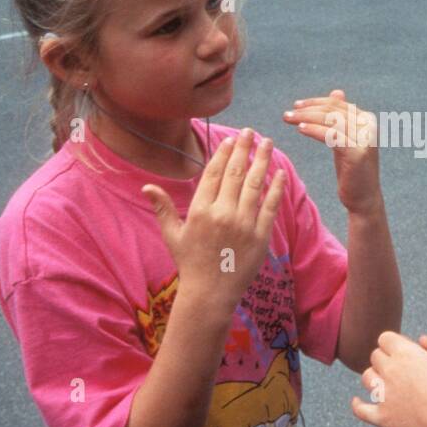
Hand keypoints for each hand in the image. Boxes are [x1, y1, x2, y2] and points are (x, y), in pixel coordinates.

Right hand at [141, 129, 286, 312]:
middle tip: (251, 132)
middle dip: (244, 149)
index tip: (231, 140)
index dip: (223, 154)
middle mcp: (222, 213)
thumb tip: (147, 186)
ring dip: (262, 160)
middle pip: (236, 173)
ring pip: (255, 184)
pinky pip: (270, 206)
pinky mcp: (260, 236)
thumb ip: (162, 207)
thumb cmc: (190, 263)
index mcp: (200, 210)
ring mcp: (243, 224)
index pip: (213, 174)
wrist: (211, 293)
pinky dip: (276, 187)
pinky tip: (279, 172)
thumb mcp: (172, 235)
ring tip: (267, 143)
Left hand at [283, 89, 381, 215]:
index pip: (336, 104)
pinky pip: (332, 136)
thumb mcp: (346, 139)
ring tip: (288, 119)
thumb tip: (337, 92)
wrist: (363, 198)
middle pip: (332, 111)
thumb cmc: (352, 169)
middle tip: (287, 114)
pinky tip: (300, 129)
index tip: (296, 105)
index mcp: (367, 119)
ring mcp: (365, 139)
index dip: (315, 102)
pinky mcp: (357, 153)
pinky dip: (314, 130)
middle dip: (307, 110)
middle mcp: (369, 126)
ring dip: (306, 118)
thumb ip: (342, 117)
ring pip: (330, 121)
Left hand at [351, 331, 426, 426]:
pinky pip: (360, 409)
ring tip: (387, 384)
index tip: (405, 352)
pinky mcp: (381, 417)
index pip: (385, 338)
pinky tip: (357, 401)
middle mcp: (390, 371)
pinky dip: (358, 405)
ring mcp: (383, 395)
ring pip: (367, 378)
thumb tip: (421, 339)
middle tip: (401, 369)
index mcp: (406, 354)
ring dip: (375, 378)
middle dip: (386, 359)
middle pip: (375, 356)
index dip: (394, 343)